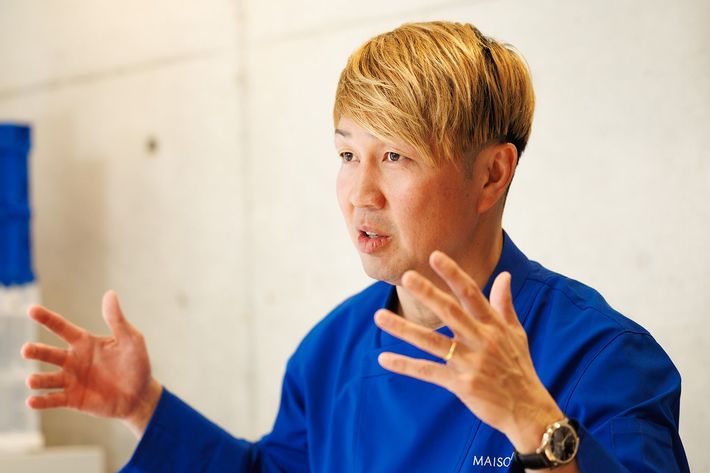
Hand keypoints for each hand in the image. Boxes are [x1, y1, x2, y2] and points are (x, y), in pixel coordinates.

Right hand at [21, 291, 161, 437]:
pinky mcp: (73, 399)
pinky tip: (32, 401)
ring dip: (38, 379)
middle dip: (36, 351)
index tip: (32, 309)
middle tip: (27, 349)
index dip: (47, 318)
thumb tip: (109, 294)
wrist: (140, 394)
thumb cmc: (136, 363)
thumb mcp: (131, 340)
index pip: (62, 327)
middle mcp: (73, 360)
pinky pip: (53, 400)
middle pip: (48, 353)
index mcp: (84, 342)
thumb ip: (117, 320)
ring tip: (32, 380)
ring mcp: (71, 380)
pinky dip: (41, 401)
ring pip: (47, 379)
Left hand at [374, 251, 563, 452]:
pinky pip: (428, 372)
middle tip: (407, 276)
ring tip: (379, 316)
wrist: (528, 410)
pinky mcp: (462, 385)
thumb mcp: (516, 334)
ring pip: (432, 342)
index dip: (453, 274)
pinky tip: (384, 358)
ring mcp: (471, 362)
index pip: (471, 293)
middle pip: (451, 312)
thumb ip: (504, 303)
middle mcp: (482, 340)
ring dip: (404, 328)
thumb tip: (504, 275)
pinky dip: (405, 365)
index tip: (435, 256)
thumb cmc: (519, 367)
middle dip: (429, 294)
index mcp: (493, 325)